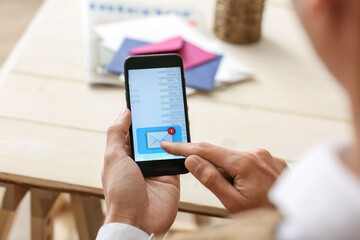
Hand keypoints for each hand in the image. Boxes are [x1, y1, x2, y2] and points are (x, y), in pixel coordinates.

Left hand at [102, 108, 179, 235]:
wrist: (138, 221)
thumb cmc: (120, 192)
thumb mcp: (113, 158)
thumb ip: (117, 134)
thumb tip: (124, 112)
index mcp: (124, 155)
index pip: (132, 130)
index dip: (139, 116)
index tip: (146, 100)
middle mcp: (140, 160)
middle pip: (151, 135)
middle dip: (158, 121)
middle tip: (166, 104)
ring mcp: (156, 167)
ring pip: (166, 144)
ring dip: (171, 132)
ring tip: (177, 114)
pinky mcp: (171, 175)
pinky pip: (178, 158)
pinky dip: (182, 148)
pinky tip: (186, 135)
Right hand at [162, 142, 286, 212]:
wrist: (295, 216)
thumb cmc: (265, 213)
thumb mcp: (233, 202)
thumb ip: (211, 179)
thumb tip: (192, 159)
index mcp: (244, 163)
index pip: (205, 150)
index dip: (183, 148)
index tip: (168, 145)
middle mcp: (256, 153)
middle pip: (220, 155)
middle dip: (213, 169)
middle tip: (224, 190)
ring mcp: (265, 155)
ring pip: (234, 160)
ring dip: (230, 173)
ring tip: (243, 194)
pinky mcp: (271, 160)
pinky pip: (248, 161)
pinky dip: (242, 172)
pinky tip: (251, 188)